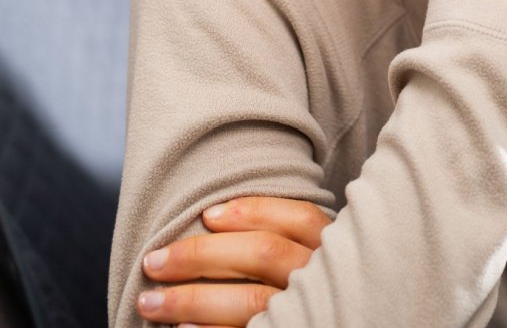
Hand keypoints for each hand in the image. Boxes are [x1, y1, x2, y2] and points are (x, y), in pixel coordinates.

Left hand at [137, 196, 330, 325]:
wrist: (336, 327)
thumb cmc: (302, 292)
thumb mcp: (308, 260)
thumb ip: (283, 242)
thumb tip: (211, 218)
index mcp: (332, 250)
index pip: (298, 218)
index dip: (253, 212)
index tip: (207, 216)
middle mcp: (323, 279)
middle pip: (264, 253)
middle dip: (201, 254)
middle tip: (154, 261)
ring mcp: (307, 311)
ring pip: (250, 299)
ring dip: (192, 299)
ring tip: (150, 302)